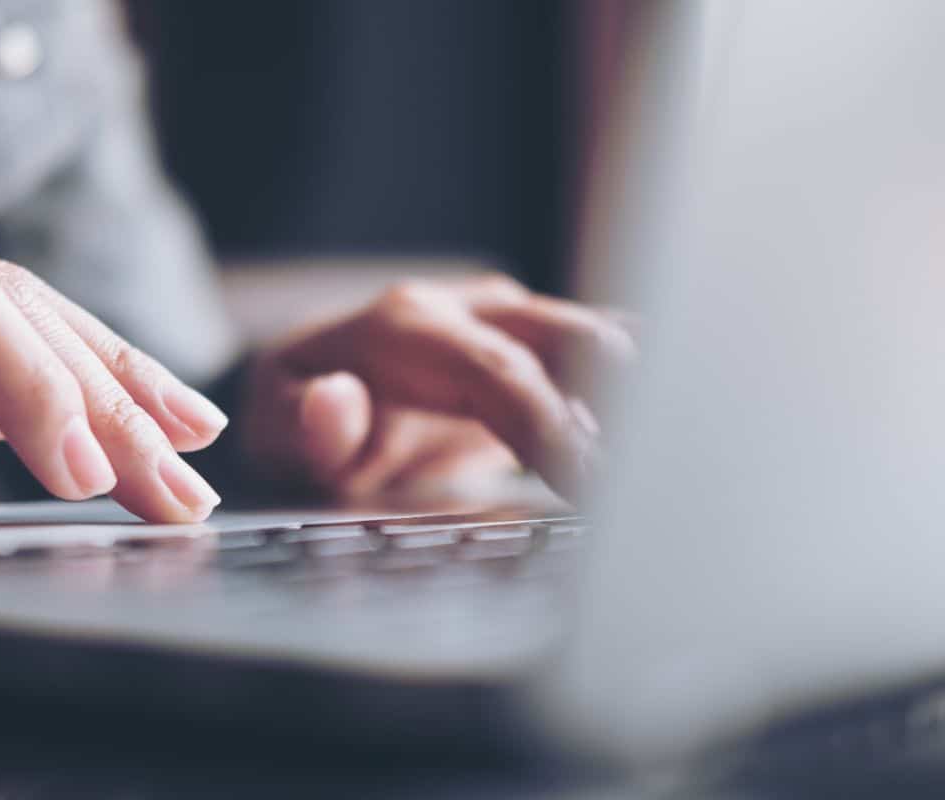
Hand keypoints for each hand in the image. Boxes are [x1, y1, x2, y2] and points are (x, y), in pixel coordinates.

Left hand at [240, 274, 634, 499]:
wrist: (323, 384)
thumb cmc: (299, 414)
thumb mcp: (272, 432)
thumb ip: (301, 425)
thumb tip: (339, 402)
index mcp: (410, 326)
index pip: (501, 375)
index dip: (552, 430)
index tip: (594, 489)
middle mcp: (474, 312)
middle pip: (580, 339)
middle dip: (628, 411)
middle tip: (649, 495)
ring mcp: (516, 325)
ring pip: (610, 344)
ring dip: (647, 407)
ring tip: (672, 481)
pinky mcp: (543, 351)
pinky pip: (610, 365)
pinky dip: (642, 403)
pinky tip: (667, 456)